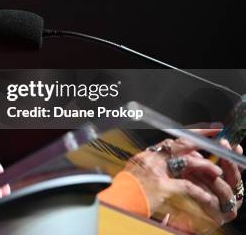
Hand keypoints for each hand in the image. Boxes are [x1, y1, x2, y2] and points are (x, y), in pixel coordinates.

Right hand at [124, 130, 243, 232]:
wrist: (118, 200)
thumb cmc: (126, 188)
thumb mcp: (137, 170)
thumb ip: (153, 163)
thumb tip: (173, 161)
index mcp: (146, 155)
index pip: (170, 141)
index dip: (187, 137)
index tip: (199, 134)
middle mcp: (152, 159)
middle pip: (179, 145)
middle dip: (198, 139)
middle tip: (213, 134)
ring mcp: (157, 172)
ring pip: (186, 162)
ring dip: (203, 166)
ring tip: (217, 171)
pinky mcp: (162, 187)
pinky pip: (186, 186)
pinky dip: (198, 191)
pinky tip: (207, 196)